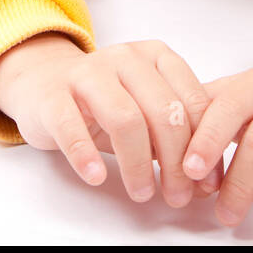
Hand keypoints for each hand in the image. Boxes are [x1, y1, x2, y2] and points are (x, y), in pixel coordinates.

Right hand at [0, 34, 223, 205]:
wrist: (44, 80)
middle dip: (175, 162)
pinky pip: (71, 126)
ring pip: (124, 119)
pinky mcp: (53, 95)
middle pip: (162, 112)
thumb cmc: (104, 100)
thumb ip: (176, 133)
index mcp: (155, 56)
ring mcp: (87, 73)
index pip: (191, 100)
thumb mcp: (145, 106)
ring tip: (143, 193)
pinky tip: (96, 176)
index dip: (203, 145)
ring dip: (138, 164)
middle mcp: (124, 58)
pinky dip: (86, 155)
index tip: (205, 182)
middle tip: (177, 196)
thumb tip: (208, 179)